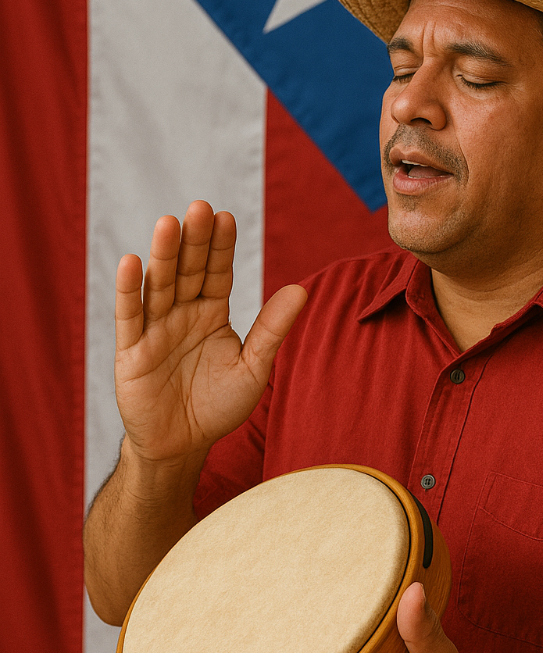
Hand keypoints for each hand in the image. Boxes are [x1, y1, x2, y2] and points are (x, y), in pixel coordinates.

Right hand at [115, 200, 305, 462]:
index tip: (226, 217)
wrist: (182, 445)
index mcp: (212, 312)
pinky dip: (129, 290)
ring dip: (162, 255)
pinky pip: (130, 316)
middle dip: (193, 240)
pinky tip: (132, 261)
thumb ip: (272, 330)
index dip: (220, 246)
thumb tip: (303, 290)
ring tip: (168, 223)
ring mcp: (156, 329)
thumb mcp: (253, 368)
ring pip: (159, 285)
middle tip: (199, 208)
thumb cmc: (218, 406)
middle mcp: (183, 313)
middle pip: (188, 270)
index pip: (218, 271)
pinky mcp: (132, 350)